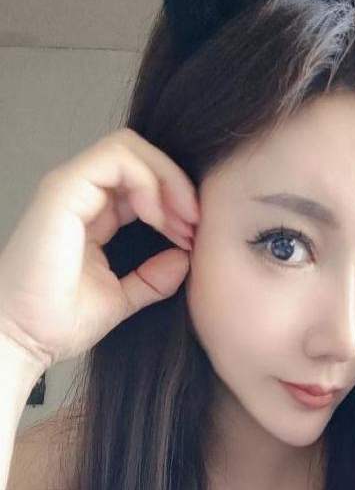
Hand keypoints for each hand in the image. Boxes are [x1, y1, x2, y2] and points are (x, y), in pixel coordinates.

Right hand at [0, 128, 198, 369]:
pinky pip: (116, 158)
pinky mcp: (63, 190)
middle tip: (196, 224)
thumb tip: (182, 259)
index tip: (193, 236)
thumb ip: (151, 279)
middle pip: (140, 158)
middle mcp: (79, 195)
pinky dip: (148, 181)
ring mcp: (69, 188)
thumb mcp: (120, 298)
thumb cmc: (56, 323)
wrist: (21, 341)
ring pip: (130, 148)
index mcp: (91, 215)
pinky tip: (159, 218)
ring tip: (183, 222)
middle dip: (177, 186)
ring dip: (168, 181)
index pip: (139, 183)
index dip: (173, 200)